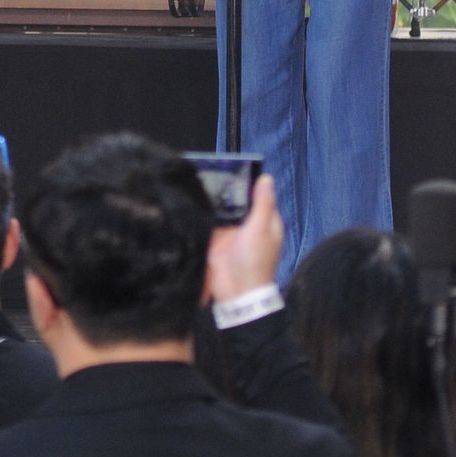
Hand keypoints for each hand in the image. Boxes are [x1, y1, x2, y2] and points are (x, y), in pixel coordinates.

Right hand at [206, 173, 282, 300]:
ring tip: (196, 177)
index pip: (257, 195)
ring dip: (212, 198)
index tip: (231, 165)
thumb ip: (262, 203)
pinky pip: (207, 221)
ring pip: (221, 209)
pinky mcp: (213, 238)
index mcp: (265, 221)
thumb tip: (266, 177)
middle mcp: (247, 224)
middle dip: (225, 188)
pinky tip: (189, 197)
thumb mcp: (260, 229)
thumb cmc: (254, 259)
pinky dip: (201, 212)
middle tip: (208, 168)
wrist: (236, 292)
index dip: (247, 182)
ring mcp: (230, 231)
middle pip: (237, 201)